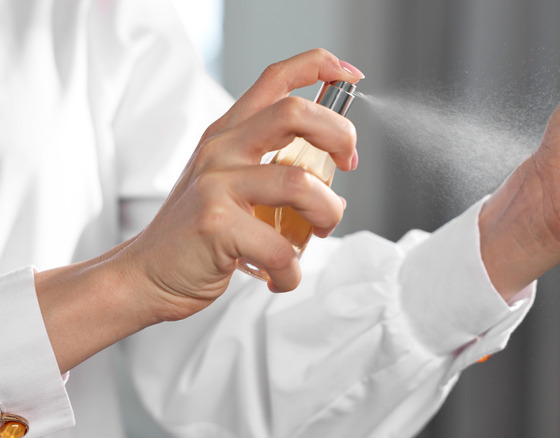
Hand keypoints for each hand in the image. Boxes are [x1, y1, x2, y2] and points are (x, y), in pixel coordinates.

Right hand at [36, 49, 363, 372]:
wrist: (145, 274)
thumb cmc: (196, 232)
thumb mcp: (224, 180)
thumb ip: (267, 163)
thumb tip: (329, 167)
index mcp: (228, 134)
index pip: (275, 79)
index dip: (319, 66)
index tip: (351, 75)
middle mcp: (221, 149)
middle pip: (293, 113)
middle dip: (339, 134)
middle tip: (347, 164)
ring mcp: (216, 185)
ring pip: (300, 184)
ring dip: (328, 213)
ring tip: (319, 231)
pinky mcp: (216, 225)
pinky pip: (281, 248)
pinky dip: (293, 270)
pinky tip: (283, 275)